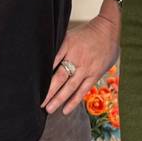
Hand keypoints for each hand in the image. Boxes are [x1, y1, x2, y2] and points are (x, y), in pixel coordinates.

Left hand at [41, 0, 119, 114]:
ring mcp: (86, 67)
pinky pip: (83, 90)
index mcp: (67, 45)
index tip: (33, 85)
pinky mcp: (94, 74)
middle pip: (60, 77)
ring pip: (71, 86)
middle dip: (49, 91)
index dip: (43, 74)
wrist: (108, 30)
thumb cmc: (86, 33)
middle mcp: (76, 57)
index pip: (52, 61)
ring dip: (59, 99)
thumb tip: (43, 60)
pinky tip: (65, 110)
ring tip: (49, 109)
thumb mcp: (69, 35)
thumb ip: (58, 48)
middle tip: (39, 102)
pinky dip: (74, 100)